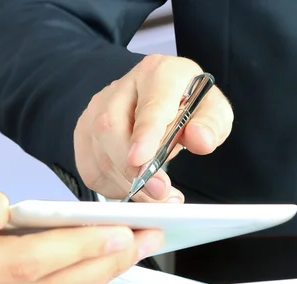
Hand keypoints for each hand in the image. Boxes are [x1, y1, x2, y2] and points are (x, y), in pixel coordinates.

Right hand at [74, 54, 233, 201]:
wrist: (161, 101)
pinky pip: (92, 169)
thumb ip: (211, 124)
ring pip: (100, 154)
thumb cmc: (186, 105)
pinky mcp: (84, 134)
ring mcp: (96, 110)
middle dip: (132, 170)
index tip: (142, 160)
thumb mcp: (212, 110)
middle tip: (159, 193)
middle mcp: (121, 88)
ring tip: (158, 196)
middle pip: (112, 129)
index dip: (145, 134)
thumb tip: (201, 140)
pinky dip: (115, 186)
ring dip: (129, 184)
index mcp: (158, 74)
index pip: (149, 106)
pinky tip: (136, 187)